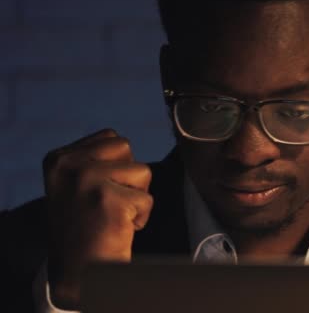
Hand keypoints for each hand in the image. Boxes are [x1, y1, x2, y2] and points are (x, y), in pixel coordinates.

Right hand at [43, 129, 152, 308]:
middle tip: (110, 203)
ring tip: (114, 215)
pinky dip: (141, 217)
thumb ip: (94, 160)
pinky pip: (147, 199)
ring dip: (137, 196)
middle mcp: (69, 165)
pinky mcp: (108, 200)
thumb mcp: (76, 184)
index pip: (112, 138)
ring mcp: (87, 181)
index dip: (118, 166)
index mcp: (58, 158)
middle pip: (127, 148)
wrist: (79, 272)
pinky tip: (119, 229)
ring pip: (142, 171)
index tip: (100, 192)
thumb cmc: (85, 227)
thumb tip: (123, 144)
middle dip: (129, 176)